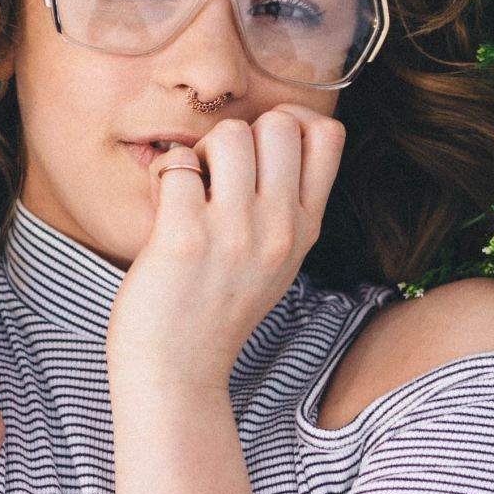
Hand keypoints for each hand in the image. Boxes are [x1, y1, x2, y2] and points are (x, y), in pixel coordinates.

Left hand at [105, 103, 346, 394]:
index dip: (293, 120)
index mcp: (305, 228)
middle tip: (219, 173)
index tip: (262, 145)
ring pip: (231, 134)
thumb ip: (285, 206)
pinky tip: (164, 202)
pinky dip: (166, 172)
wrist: (178, 372)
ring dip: (202, 151)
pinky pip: (180, 163)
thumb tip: (278, 134)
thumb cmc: (215, 308)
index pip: (329, 135)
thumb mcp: (276, 260)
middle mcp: (280, 227)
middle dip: (242, 132)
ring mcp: (236, 232)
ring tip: (192, 188)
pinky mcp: (187, 237)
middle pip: (280, 124)